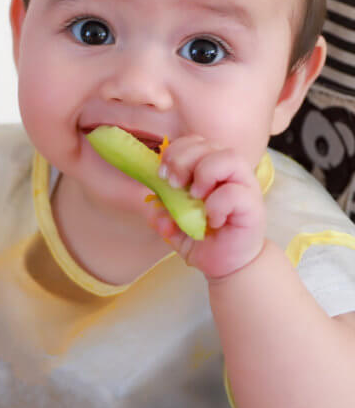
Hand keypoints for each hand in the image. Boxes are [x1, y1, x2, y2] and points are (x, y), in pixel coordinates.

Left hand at [148, 134, 265, 279]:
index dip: (175, 152)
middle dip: (183, 159)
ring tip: (195, 197)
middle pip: (208, 144)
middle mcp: (229, 173)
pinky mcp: (253, 206)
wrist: (227, 265)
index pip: (194, 142)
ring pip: (228, 157)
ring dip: (204, 173)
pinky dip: (216, 204)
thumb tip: (154, 211)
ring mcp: (244, 187)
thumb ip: (162, 215)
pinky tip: (212, 220)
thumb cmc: (204, 239)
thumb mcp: (174, 226)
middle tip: (174, 184)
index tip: (162, 174)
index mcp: (210, 169)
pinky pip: (234, 192)